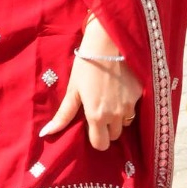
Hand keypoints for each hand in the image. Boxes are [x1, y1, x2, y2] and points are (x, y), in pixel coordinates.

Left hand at [39, 19, 141, 150]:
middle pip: (114, 136)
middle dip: (107, 127)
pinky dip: (127, 102)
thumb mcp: (73, 89)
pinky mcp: (140, 94)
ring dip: (118, 116)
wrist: (107, 42)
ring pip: (125, 123)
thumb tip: (45, 134)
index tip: (91, 123)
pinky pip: (134, 107)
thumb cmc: (86, 65)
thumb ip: (63, 115)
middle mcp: (116, 115)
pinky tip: (120, 87)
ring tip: (109, 97)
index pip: (101, 145)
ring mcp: (130, 105)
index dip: (95, 137)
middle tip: (100, 108)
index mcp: (97, 116)